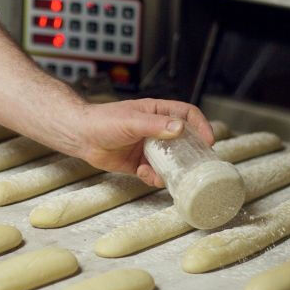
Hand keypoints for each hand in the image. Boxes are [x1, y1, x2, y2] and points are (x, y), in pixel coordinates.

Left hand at [72, 99, 213, 186]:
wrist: (80, 137)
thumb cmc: (103, 121)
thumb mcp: (132, 121)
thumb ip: (155, 125)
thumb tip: (180, 129)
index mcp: (157, 112)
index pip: (187, 114)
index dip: (201, 126)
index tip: (208, 141)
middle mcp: (156, 130)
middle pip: (183, 140)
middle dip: (190, 153)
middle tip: (196, 165)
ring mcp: (148, 147)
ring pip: (170, 160)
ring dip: (170, 169)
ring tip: (167, 174)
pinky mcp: (139, 163)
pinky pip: (154, 173)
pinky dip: (153, 177)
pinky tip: (144, 174)